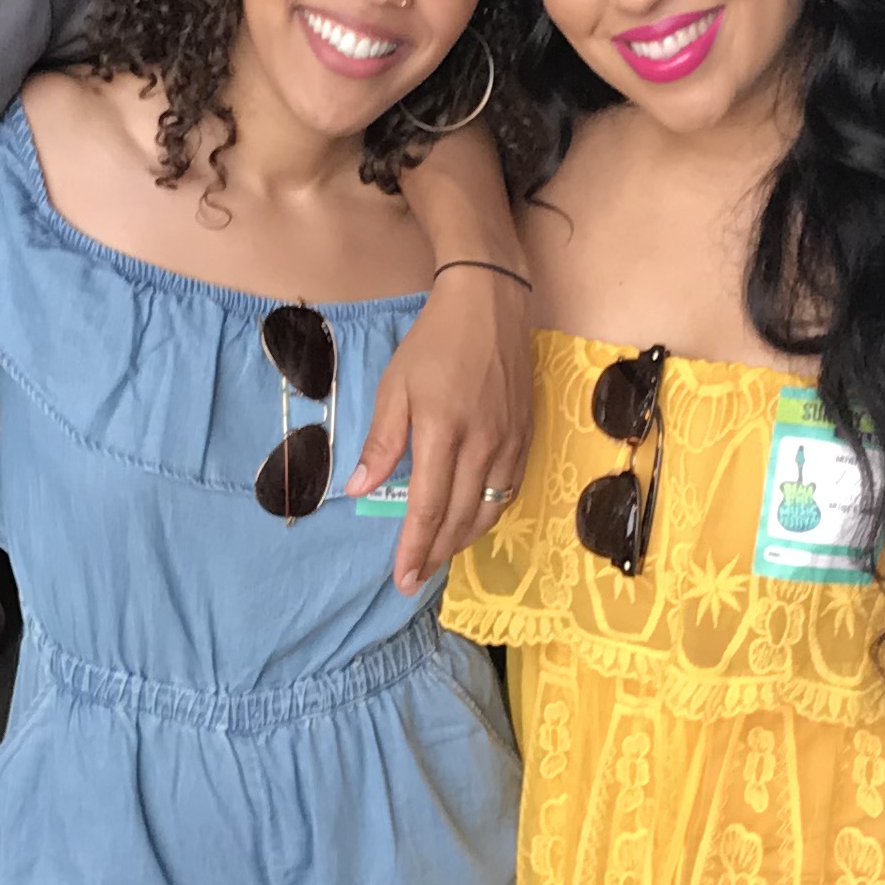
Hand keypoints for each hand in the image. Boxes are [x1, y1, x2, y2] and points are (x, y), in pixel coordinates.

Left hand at [357, 265, 534, 590]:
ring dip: (462, 540)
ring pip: (489, 510)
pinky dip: (489, 514)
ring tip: (438, 556)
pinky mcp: (525, 436)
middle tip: (414, 579)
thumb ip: (381, 442)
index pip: (428, 507)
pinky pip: (509, 489)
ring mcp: (509, 442)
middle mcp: (483, 444)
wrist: (490, 305)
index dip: (414, 547)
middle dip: (435, 554)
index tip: (401, 577)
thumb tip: (359, 489)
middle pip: (460, 517)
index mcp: (444, 432)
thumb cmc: (434, 342)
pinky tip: (471, 521)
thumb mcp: (395, 386)